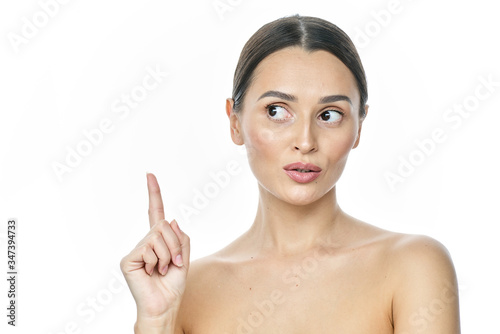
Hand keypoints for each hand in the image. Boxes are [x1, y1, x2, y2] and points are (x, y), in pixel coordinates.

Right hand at [120, 173, 189, 321]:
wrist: (164, 305)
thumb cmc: (173, 284)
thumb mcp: (184, 257)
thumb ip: (180, 237)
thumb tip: (170, 220)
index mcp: (158, 240)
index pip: (155, 212)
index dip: (154, 193)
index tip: (150, 174)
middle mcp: (145, 242)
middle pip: (164, 225)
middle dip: (175, 245)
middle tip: (173, 264)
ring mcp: (136, 250)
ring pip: (158, 236)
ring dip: (168, 256)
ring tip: (162, 271)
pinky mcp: (129, 259)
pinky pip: (149, 249)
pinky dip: (158, 262)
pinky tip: (152, 273)